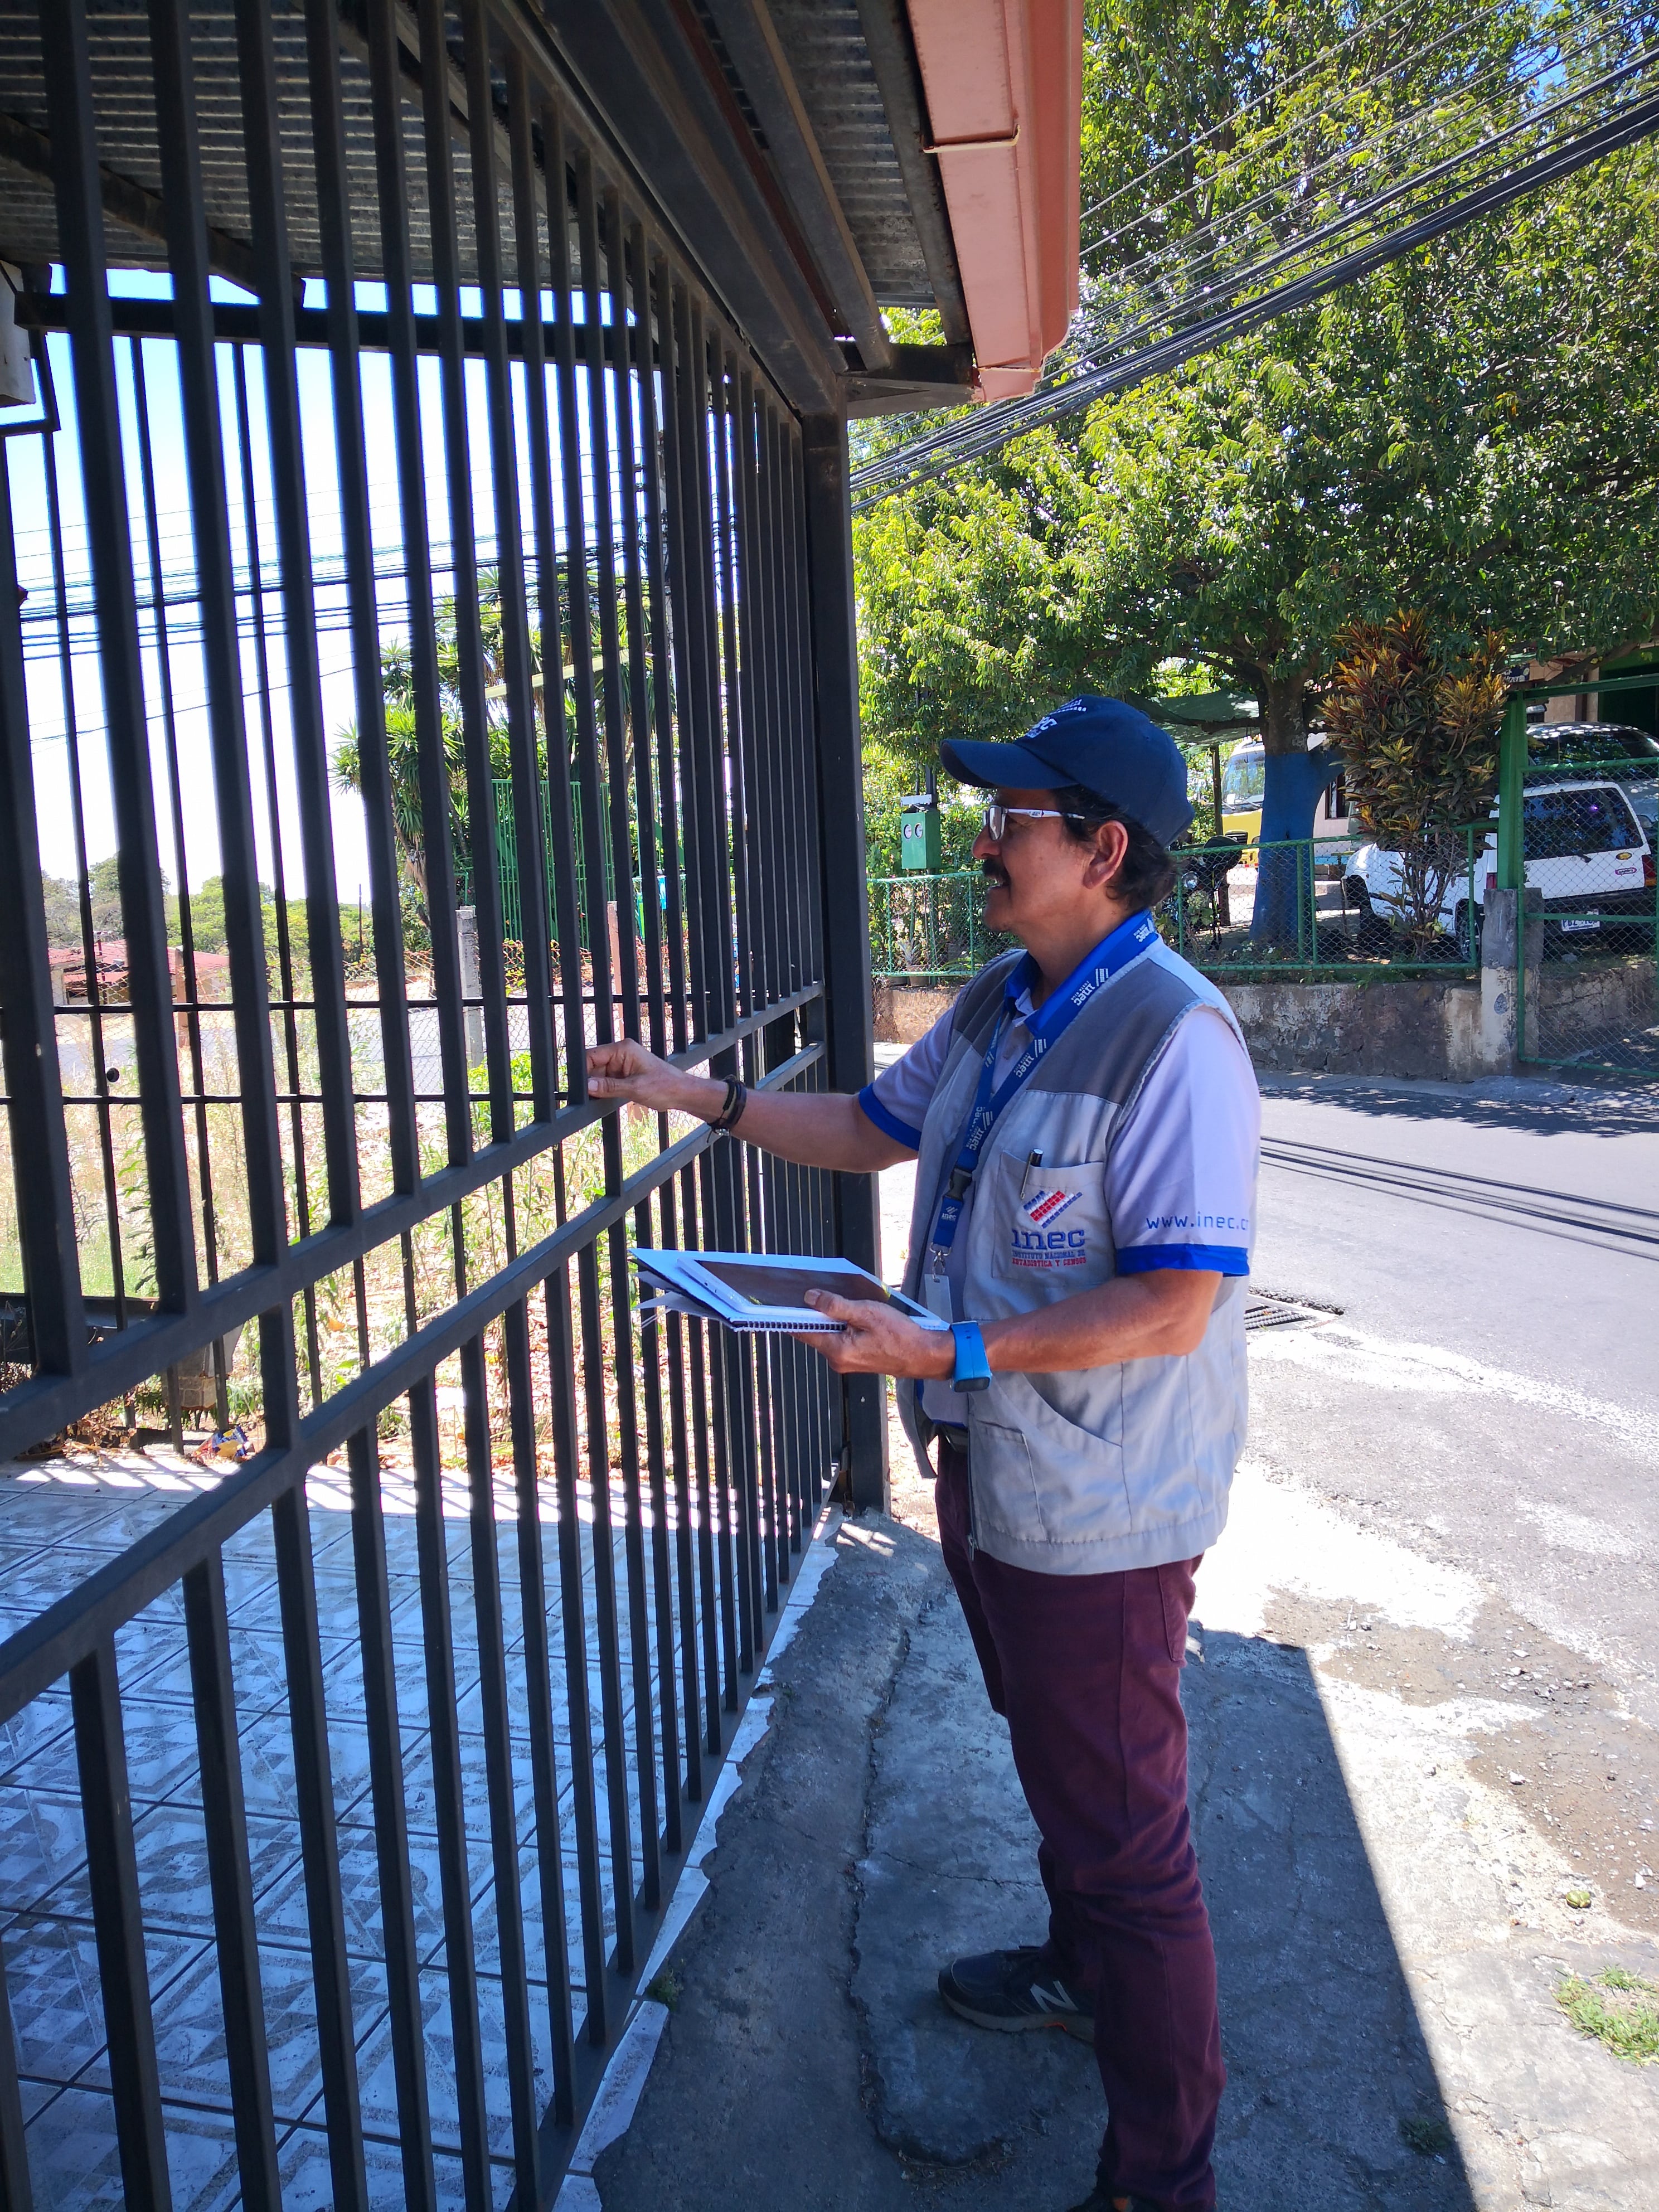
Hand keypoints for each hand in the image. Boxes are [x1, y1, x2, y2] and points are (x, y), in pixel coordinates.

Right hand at [586, 1039, 720, 1119]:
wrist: (682, 1093)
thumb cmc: (665, 1086)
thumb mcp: (635, 1088)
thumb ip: (609, 1087)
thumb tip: (587, 1086)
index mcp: (623, 1049)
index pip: (592, 1055)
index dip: (583, 1071)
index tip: (579, 1087)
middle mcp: (621, 1053)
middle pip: (594, 1066)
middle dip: (592, 1081)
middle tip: (590, 1097)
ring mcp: (622, 1064)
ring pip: (600, 1076)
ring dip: (600, 1088)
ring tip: (605, 1098)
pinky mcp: (625, 1075)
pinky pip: (608, 1081)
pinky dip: (607, 1090)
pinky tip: (610, 1098)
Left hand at [797, 1291, 955, 1379]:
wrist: (922, 1355)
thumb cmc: (900, 1336)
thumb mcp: (866, 1313)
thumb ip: (836, 1305)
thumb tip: (811, 1297)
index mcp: (836, 1350)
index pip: (802, 1330)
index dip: (795, 1312)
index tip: (789, 1297)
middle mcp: (837, 1360)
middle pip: (815, 1330)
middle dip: (818, 1311)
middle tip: (828, 1292)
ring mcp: (845, 1361)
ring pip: (828, 1333)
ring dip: (834, 1317)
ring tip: (852, 1305)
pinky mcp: (854, 1358)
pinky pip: (840, 1338)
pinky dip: (843, 1325)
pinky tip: (857, 1315)